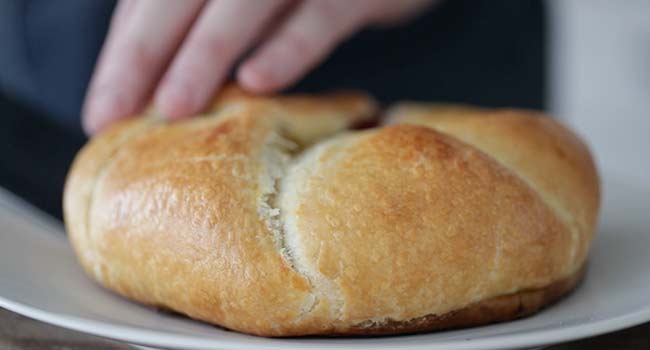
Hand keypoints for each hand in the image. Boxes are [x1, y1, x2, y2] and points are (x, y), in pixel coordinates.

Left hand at [82, 0, 435, 133]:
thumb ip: (200, 18)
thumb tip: (142, 74)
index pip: (150, 1)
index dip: (123, 55)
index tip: (102, 113)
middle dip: (141, 58)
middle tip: (113, 117)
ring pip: (242, 5)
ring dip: (205, 55)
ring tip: (174, 108)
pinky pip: (317, 20)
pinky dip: (288, 49)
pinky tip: (257, 82)